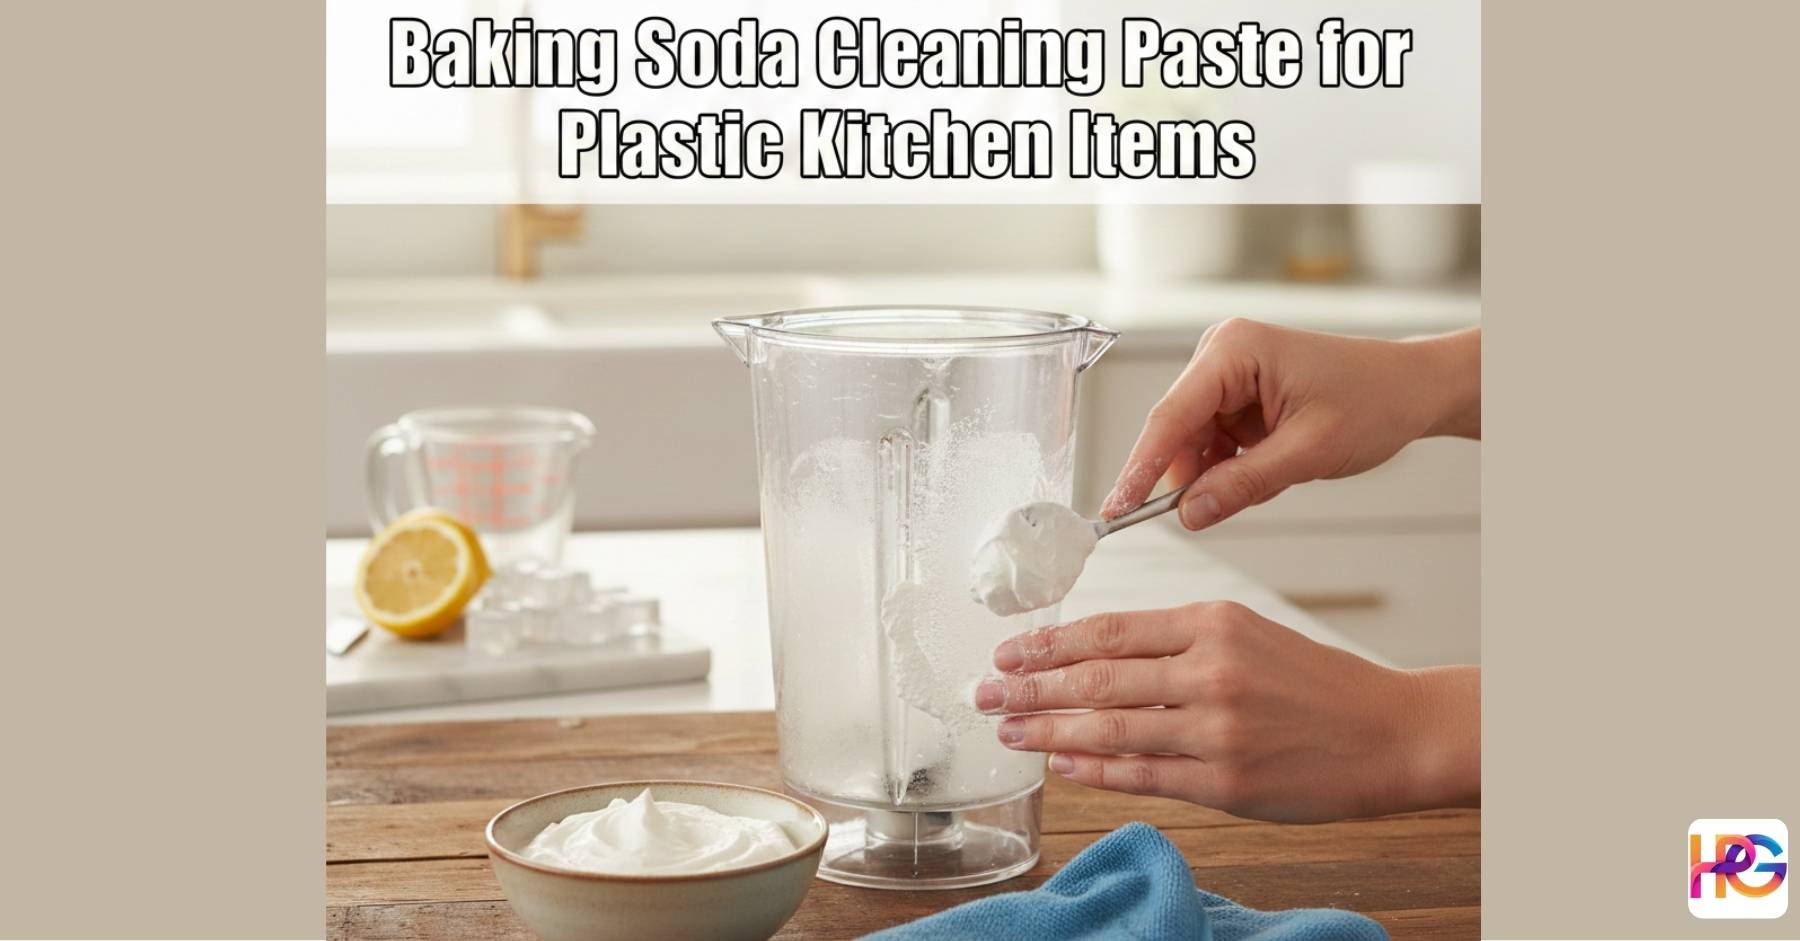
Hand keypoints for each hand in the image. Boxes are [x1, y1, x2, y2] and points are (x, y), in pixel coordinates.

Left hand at [976, 602, 1478, 822]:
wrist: (1389, 732)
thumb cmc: (1316, 684)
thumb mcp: (1248, 635)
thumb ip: (1177, 643)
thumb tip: (1095, 656)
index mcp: (1213, 623)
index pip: (1108, 630)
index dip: (1048, 644)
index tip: (1007, 651)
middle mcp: (1210, 671)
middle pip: (1096, 678)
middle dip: (1029, 687)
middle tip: (984, 693)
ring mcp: (1216, 729)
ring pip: (1110, 727)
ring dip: (1048, 730)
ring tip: (1007, 731)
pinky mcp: (1225, 780)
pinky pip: (1142, 774)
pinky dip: (1095, 768)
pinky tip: (1060, 763)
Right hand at [1100, 320, 1479, 529]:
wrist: (1412, 389)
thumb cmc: (1374, 401)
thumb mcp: (1309, 451)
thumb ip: (1243, 484)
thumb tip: (1188, 514)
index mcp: (1233, 349)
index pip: (1171, 417)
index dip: (1140, 468)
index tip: (1117, 510)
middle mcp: (1220, 353)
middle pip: (1176, 430)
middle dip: (1185, 477)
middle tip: (1195, 516)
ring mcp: (1226, 373)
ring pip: (1192, 443)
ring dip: (1214, 474)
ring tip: (1265, 481)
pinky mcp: (1235, 395)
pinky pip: (1213, 443)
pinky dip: (1230, 468)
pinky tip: (1266, 471)